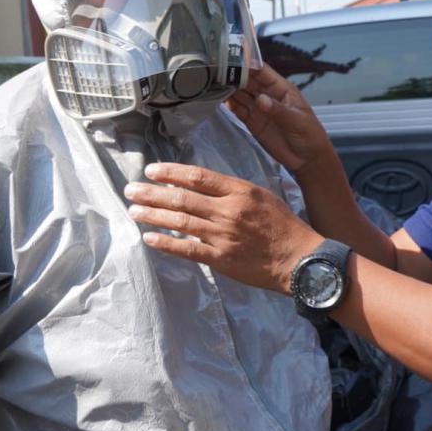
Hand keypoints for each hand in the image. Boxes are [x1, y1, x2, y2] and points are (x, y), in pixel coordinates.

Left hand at [125, 163, 323, 292]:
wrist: (300, 258)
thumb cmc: (282, 225)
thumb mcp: (261, 195)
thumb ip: (232, 190)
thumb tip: (200, 184)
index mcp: (239, 191)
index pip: (197, 176)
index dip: (170, 172)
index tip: (151, 171)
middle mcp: (229, 211)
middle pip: (182, 198)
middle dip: (152, 194)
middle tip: (130, 190)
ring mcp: (224, 236)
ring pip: (180, 222)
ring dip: (153, 216)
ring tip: (133, 211)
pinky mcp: (222, 259)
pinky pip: (188, 250)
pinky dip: (166, 243)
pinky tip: (149, 238)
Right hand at [227, 66, 334, 175]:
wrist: (307, 159)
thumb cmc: (310, 135)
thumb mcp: (297, 121)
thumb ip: (278, 110)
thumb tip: (260, 100)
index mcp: (281, 89)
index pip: (262, 71)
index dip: (248, 63)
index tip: (232, 57)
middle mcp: (268, 95)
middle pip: (248, 80)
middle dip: (233, 74)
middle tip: (216, 70)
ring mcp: (259, 108)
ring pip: (240, 94)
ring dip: (228, 88)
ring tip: (212, 82)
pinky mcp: (252, 122)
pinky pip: (238, 109)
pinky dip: (229, 105)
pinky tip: (218, 99)